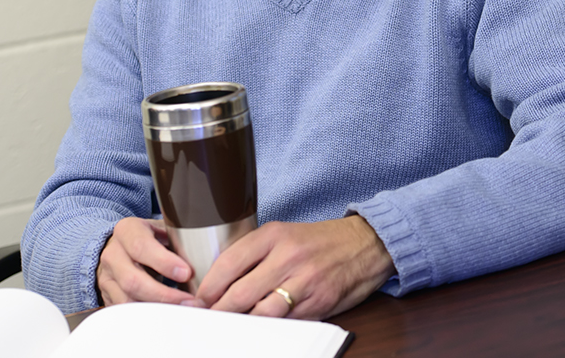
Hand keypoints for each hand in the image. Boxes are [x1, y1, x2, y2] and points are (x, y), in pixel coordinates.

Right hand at [96, 217, 198, 305]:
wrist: (119, 245)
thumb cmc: (148, 237)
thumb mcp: (160, 229)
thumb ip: (177, 238)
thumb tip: (205, 256)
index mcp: (127, 231)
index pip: (141, 247)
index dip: (164, 263)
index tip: (186, 273)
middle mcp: (113, 254)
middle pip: (133, 280)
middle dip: (163, 294)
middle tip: (188, 300)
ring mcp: (107, 277)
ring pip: (128, 300)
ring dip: (156, 308)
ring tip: (180, 310)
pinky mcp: (108, 295)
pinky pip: (126, 309)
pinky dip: (146, 314)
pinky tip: (164, 315)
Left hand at [195, 215, 394, 318]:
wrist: (366, 243)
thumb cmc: (320, 242)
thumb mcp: (285, 235)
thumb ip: (255, 254)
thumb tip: (219, 282)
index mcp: (275, 235)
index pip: (228, 263)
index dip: (208, 288)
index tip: (197, 300)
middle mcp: (288, 256)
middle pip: (240, 293)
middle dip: (218, 312)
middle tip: (205, 320)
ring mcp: (305, 281)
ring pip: (260, 313)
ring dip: (241, 324)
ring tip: (228, 328)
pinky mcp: (319, 303)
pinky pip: (285, 323)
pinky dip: (269, 329)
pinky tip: (258, 330)